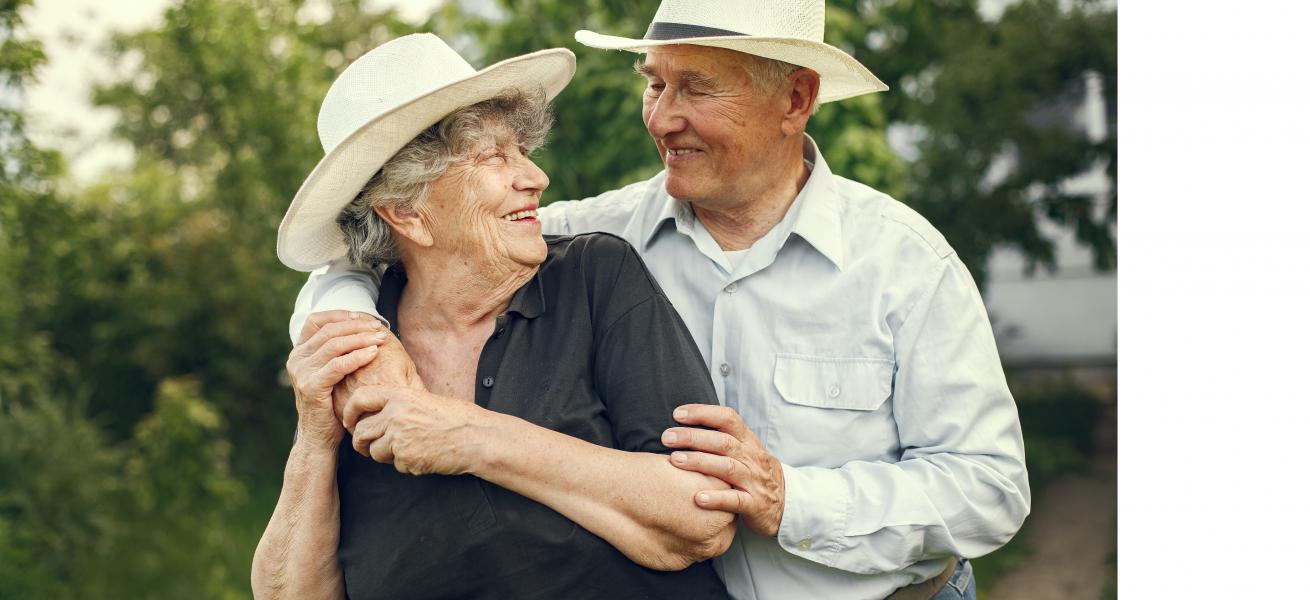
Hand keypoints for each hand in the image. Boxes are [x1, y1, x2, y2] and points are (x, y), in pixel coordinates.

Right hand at [298, 310, 424, 421]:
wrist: (318, 437)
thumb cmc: (331, 403)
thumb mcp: (330, 372)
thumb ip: (336, 352)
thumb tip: (364, 327)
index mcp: (299, 352)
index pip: (316, 321)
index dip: (340, 315)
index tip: (363, 317)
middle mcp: (296, 359)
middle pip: (329, 331)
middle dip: (357, 326)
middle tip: (379, 328)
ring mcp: (301, 373)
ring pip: (334, 345)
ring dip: (360, 339)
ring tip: (380, 338)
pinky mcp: (311, 387)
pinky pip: (338, 366)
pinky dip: (357, 357)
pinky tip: (373, 353)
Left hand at [340, 385, 484, 475]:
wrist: (476, 437)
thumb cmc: (456, 417)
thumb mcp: (424, 399)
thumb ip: (398, 404)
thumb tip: (375, 413)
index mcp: (400, 396)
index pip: (360, 398)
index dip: (349, 411)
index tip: (349, 421)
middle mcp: (396, 415)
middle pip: (360, 431)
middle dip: (361, 443)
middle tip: (368, 447)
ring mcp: (400, 438)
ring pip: (374, 452)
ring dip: (384, 455)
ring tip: (406, 450)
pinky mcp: (407, 458)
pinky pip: (394, 465)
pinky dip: (405, 465)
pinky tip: (423, 456)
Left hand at [662, 404, 785, 536]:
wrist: (787, 503)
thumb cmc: (755, 474)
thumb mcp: (746, 451)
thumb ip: (722, 437)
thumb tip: (685, 423)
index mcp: (748, 442)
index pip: (728, 418)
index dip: (703, 413)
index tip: (678, 413)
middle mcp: (751, 458)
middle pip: (723, 442)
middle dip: (693, 437)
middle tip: (667, 437)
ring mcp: (754, 481)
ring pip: (727, 468)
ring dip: (700, 462)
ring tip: (675, 460)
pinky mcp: (755, 504)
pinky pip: (735, 500)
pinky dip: (717, 498)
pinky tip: (697, 498)